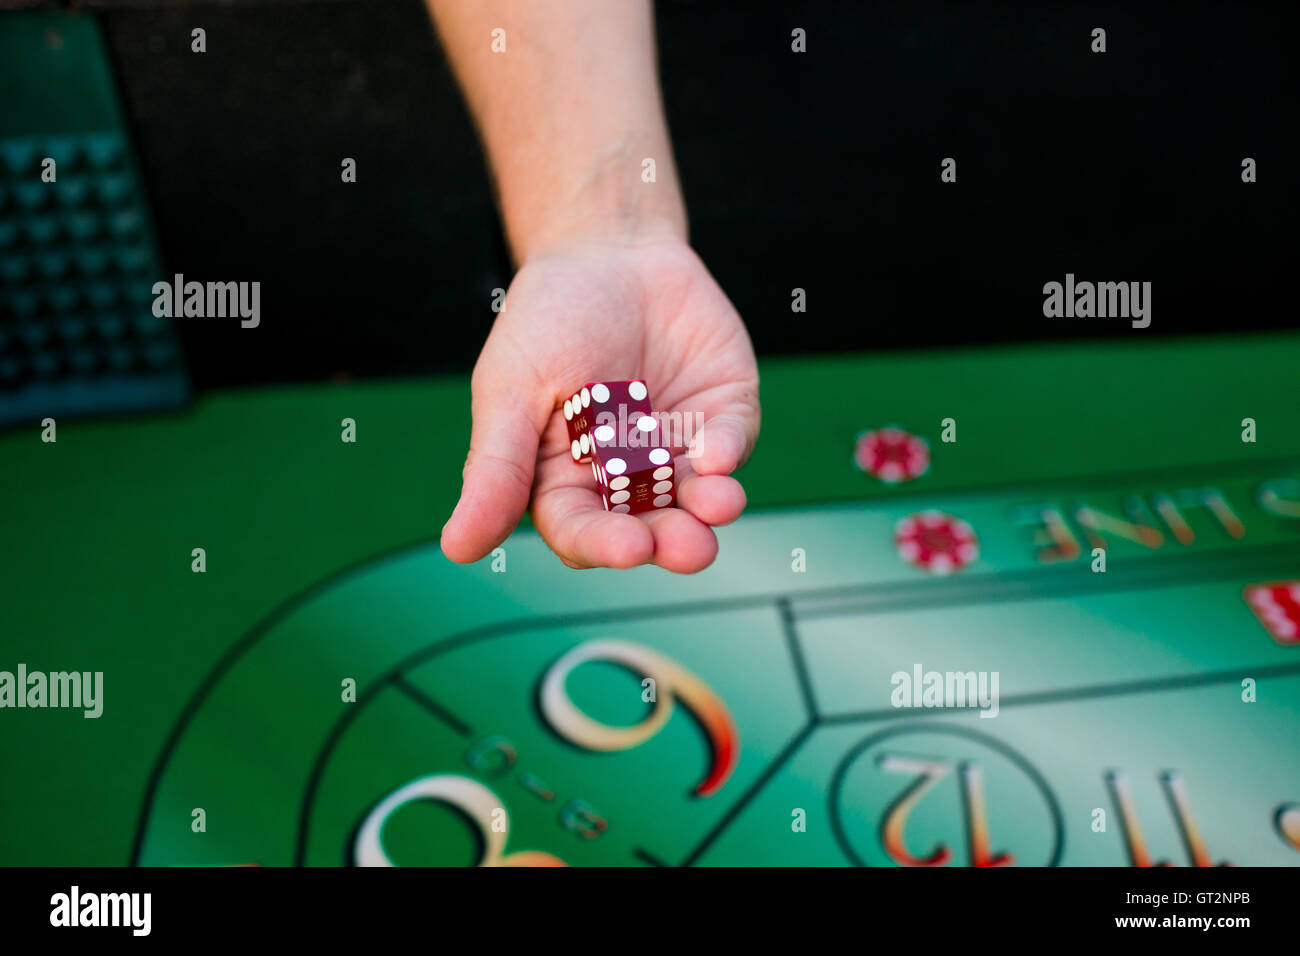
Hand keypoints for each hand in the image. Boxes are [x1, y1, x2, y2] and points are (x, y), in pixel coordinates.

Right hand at [440, 235, 759, 572]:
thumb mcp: (510, 389)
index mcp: (567, 482)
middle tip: (691, 547)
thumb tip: (458, 549)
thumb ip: (497, 468)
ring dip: (712, 508)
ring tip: (721, 505)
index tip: (629, 548)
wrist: (606, 250)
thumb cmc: (547, 321)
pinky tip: (720, 454)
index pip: (584, 530)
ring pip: (699, 497)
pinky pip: (731, 442)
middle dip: (673, 539)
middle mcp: (627, 478)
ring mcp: (679, 448)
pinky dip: (729, 450)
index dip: (605, 545)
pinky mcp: (722, 415)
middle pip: (651, 526)